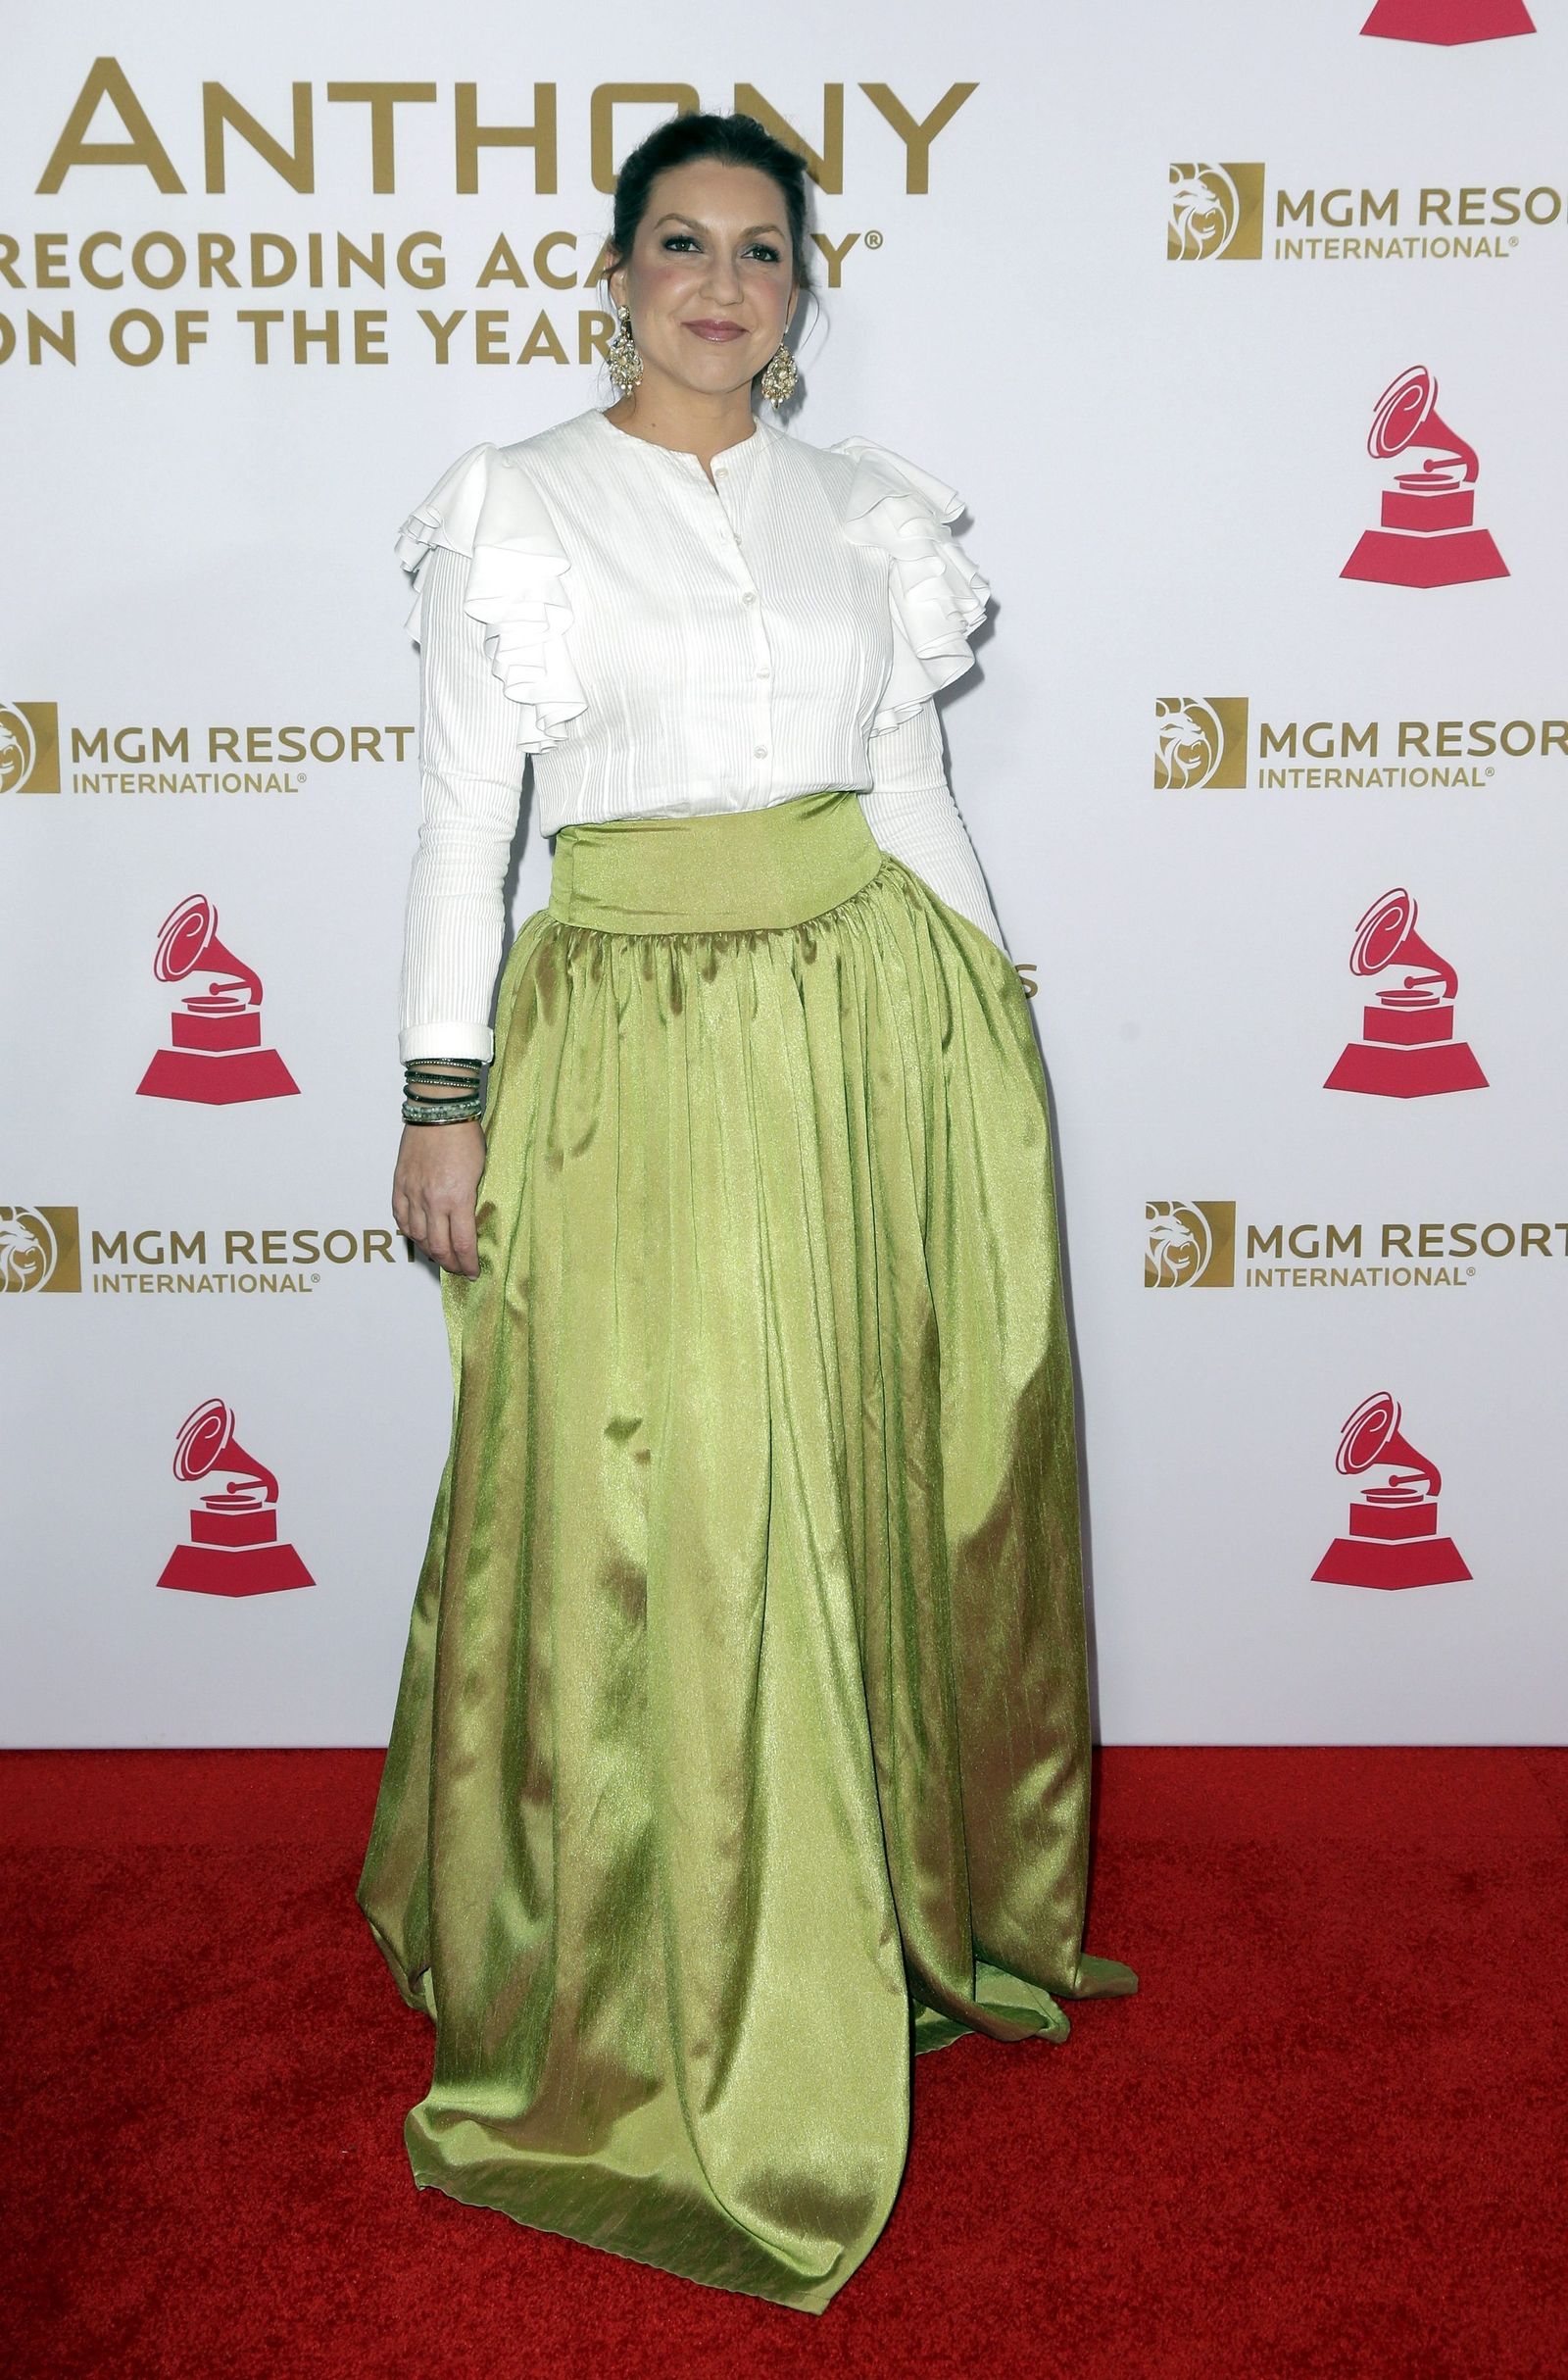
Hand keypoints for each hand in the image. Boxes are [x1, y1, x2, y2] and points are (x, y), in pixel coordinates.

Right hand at [392, 1119, 485, 1277]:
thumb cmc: (465, 1137)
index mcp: (457, 1199)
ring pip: (417, 1236)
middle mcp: (432, 1201)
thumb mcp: (479, 1172)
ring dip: (429, 1251)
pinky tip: (417, 1237)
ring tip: (440, 1256)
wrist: (438, 1112)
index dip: (468, 1264)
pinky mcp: (399, 1184)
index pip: (462, 1245)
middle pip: (439, 1247)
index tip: (473, 1272)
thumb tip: (468, 1222)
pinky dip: (408, 1232)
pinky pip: (400, 1217)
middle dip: (450, 1264)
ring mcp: (413, 1194)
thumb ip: (471, 1201)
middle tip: (459, 1269)